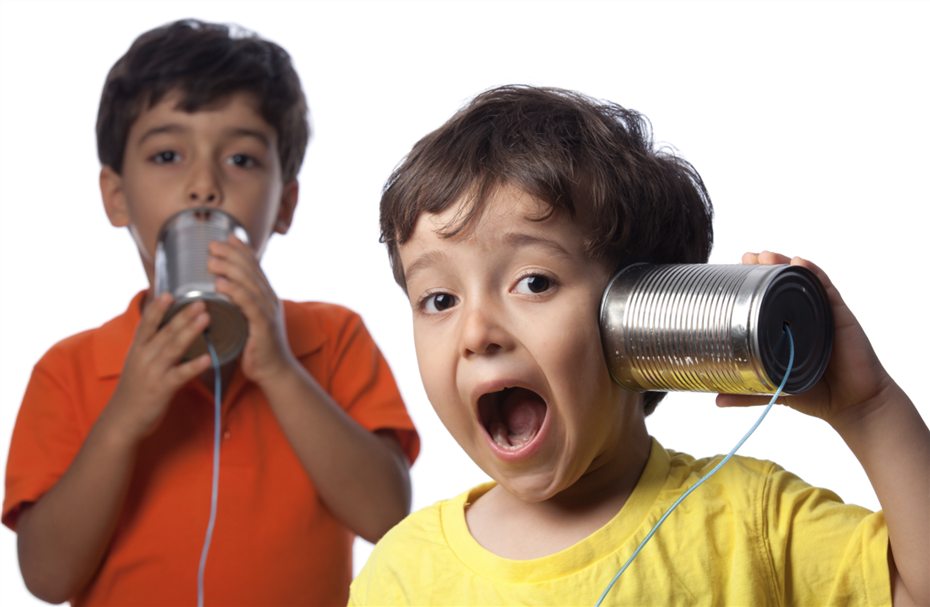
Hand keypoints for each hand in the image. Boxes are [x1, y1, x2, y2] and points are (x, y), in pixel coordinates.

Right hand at [105, 292, 211, 441]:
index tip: (170, 292)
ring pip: (173, 348)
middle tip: (201, 300)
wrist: (122, 421)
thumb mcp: (137, 364)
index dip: (158, 308)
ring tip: (206, 318)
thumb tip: (169, 331)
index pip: (147, 323)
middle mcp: (143, 357)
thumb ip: (151, 347)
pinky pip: (180, 375)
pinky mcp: (161, 389)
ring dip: (190, 331)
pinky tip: (209, 358)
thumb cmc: (134, 391)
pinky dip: (194, 366)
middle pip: (164, 331)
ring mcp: (152, 373)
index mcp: (137, 350)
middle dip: (183, 315)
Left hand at [208, 234, 296, 385]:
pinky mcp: (264, 326)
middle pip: (251, 270)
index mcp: (266, 296)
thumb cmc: (256, 348)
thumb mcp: (247, 321)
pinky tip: (221, 284)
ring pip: (250, 284)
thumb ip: (237, 305)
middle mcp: (270, 299)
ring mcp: (269, 312)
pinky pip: (249, 305)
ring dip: (230, 270)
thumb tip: (217, 291)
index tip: (226, 237)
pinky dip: (235, 292)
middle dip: (231, 255)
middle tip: (212, 245)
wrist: (275, 372)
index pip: (255, 266)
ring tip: (211, 261)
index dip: (241, 250)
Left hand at [716, 251, 894, 428]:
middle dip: (764, 267)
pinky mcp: (840, 315)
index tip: (731, 271)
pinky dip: (814, 273)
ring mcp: (822, 313)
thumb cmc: (817, 394)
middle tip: (745, 258)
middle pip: (782, 285)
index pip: (766, 300)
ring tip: (765, 255)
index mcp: (785, 330)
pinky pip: (827, 288)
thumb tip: (716, 401)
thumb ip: (748, 393)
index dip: (751, 285)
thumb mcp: (776, 389)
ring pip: (802, 281)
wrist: (854, 406)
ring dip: (784, 264)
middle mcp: (802, 317)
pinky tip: (799, 262)